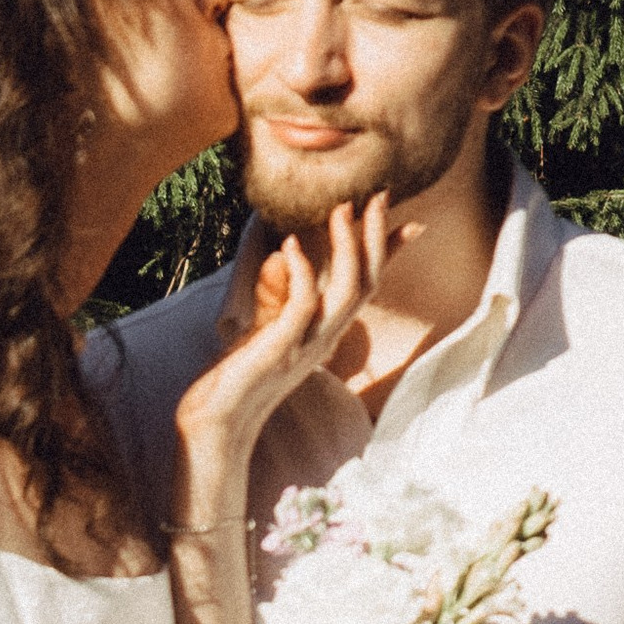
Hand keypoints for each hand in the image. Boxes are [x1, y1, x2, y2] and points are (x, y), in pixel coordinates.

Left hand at [174, 192, 392, 493]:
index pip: (366, 289)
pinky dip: (302, 272)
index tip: (408, 221)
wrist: (215, 426)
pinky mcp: (280, 350)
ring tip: (341, 209)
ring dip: (347, 248)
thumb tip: (286, 255)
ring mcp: (306, 347)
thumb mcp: (266, 330)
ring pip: (347, 292)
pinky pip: (302, 306)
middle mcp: (323, 340)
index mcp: (324, 335)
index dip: (386, 256)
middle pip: (367, 284)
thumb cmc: (235, 380)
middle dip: (374, 239)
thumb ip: (281, 297)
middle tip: (376, 197)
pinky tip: (290, 244)